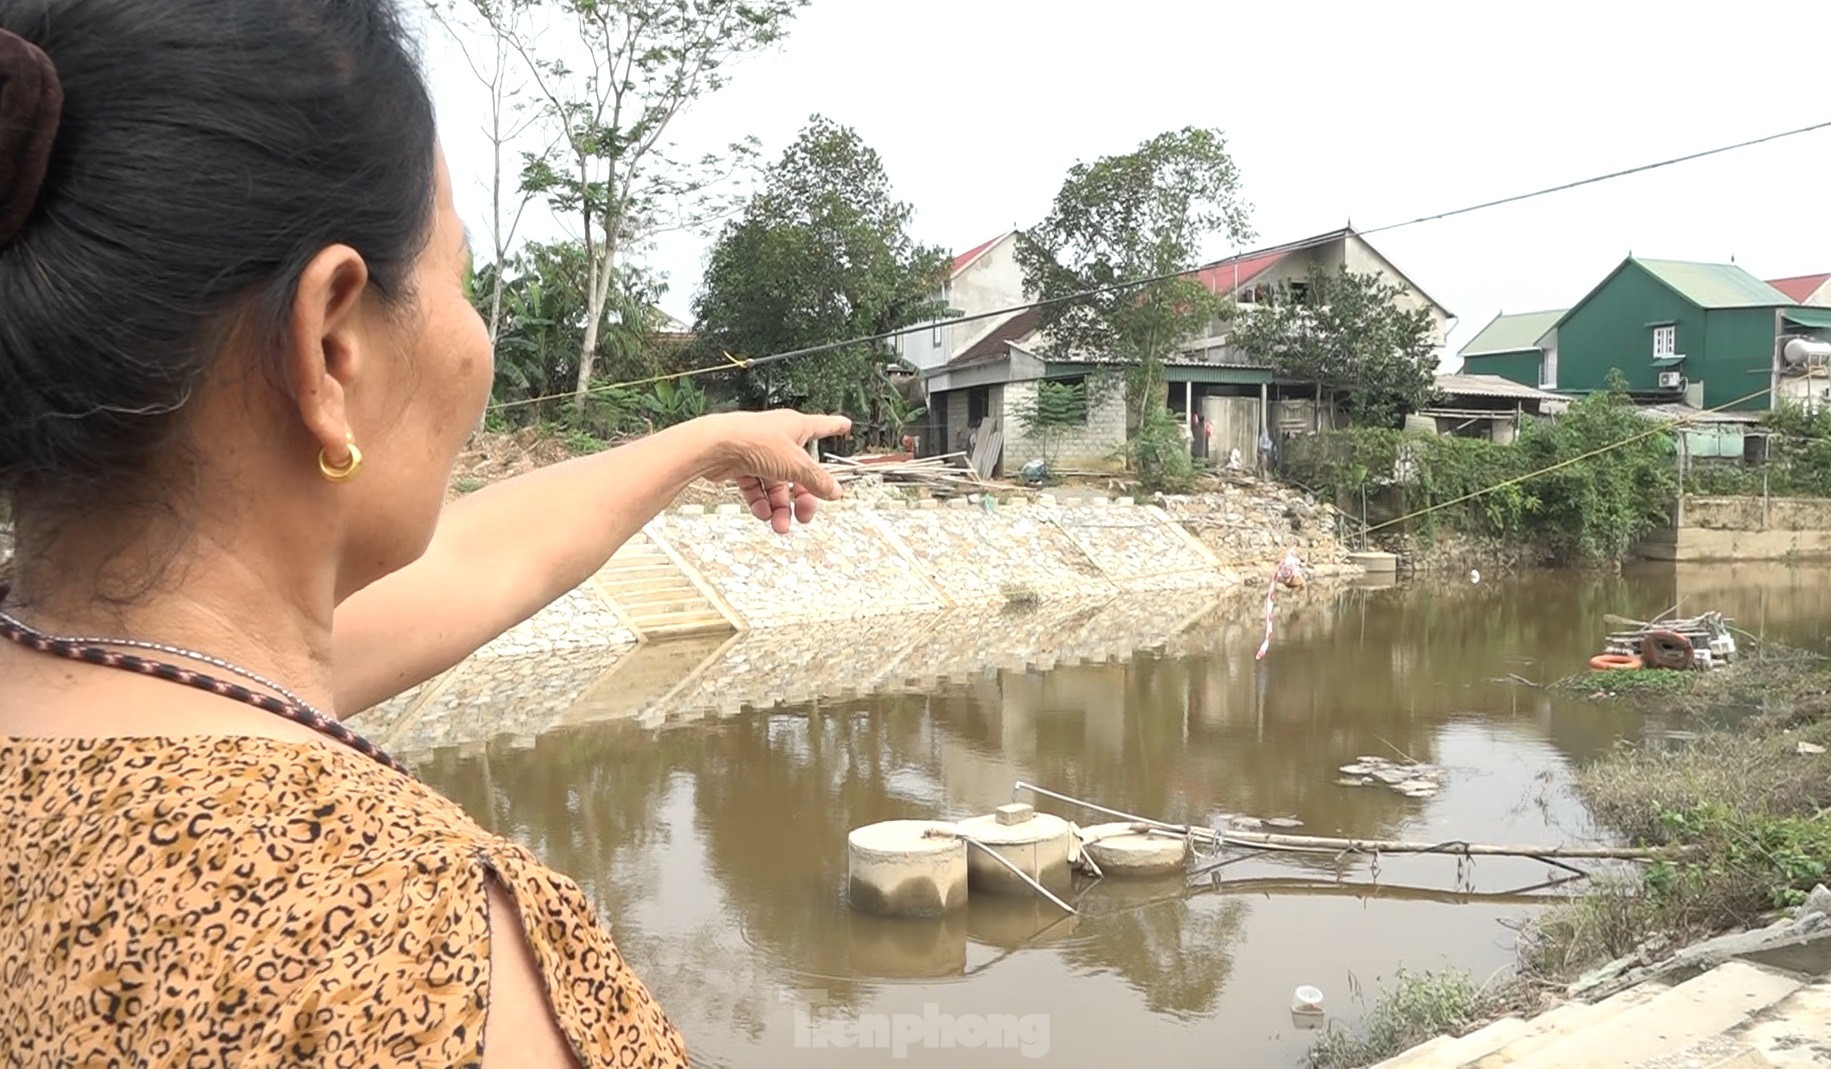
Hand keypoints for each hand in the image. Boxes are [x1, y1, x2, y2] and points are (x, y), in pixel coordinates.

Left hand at [697, 410, 853, 534]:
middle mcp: (778, 439)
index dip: (835, 427)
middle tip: (804, 516)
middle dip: (802, 497)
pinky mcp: (742, 465)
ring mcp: (759, 453)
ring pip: (776, 485)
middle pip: (799, 472)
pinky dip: (760, 503)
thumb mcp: (795, 464)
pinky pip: (756, 489)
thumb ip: (816, 480)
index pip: (822, 426)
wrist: (715, 447)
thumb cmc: (753, 440)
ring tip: (780, 524)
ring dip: (780, 507)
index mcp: (796, 427)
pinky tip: (763, 514)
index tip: (845, 425)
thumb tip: (834, 491)